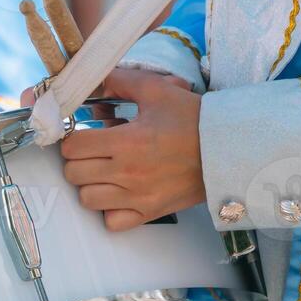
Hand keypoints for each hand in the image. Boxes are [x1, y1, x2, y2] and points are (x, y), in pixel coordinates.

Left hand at [59, 68, 204, 231]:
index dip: (72, 138)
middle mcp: (128, 173)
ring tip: (104, 171)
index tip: (83, 134)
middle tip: (93, 151)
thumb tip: (91, 78)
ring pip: (87, 199)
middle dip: (78, 159)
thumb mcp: (156, 90)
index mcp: (127, 142)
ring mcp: (138, 197)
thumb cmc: (193, 119)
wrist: (228, 149)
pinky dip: (109, 210)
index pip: (72, 147)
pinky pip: (112, 222)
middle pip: (74, 174)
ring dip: (90, 184)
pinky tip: (118, 192)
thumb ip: (119, 80)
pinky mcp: (150, 213)